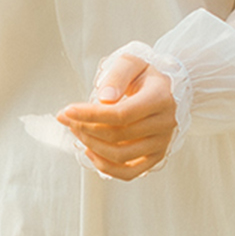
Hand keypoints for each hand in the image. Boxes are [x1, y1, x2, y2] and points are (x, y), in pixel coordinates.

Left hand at [56, 48, 177, 180]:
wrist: (167, 89)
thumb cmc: (144, 75)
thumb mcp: (131, 63)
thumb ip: (117, 76)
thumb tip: (104, 99)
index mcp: (160, 98)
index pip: (121, 114)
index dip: (91, 115)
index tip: (67, 111)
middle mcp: (164, 124)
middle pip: (117, 136)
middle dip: (85, 128)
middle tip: (68, 118)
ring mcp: (161, 143)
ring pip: (121, 156)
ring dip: (91, 145)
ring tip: (77, 130)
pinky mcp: (156, 157)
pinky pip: (130, 172)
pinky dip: (106, 167)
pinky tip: (90, 151)